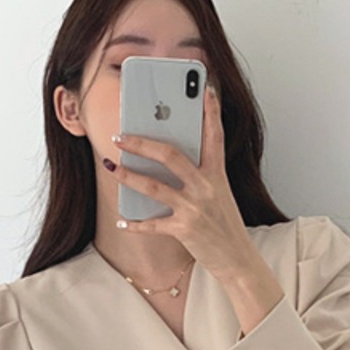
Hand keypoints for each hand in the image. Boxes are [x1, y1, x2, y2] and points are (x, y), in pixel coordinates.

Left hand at [106, 85, 255, 278]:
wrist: (237, 259)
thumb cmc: (225, 225)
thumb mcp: (220, 194)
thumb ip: (201, 175)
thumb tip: (169, 160)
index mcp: (217, 175)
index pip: (215, 136)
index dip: (211, 112)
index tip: (206, 90)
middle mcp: (206, 187)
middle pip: (170, 155)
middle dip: (141, 143)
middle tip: (120, 136)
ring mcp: (194, 209)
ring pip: (154, 187)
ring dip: (128, 176)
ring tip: (112, 168)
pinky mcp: (184, 230)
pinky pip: (153, 224)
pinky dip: (135, 223)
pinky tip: (122, 220)